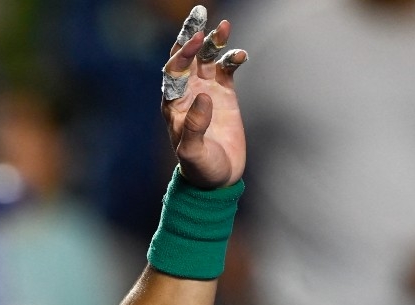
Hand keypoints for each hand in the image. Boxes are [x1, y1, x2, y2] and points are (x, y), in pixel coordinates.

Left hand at [161, 6, 247, 188]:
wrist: (217, 178)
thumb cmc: (200, 168)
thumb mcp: (192, 152)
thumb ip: (195, 126)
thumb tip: (203, 96)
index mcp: (173, 104)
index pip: (173, 72)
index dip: (182, 55)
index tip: (195, 41)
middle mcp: (187, 94)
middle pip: (186, 58)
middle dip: (192, 37)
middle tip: (199, 15)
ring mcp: (206, 91)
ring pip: (207, 59)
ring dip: (214, 42)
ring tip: (224, 26)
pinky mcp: (224, 95)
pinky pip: (227, 69)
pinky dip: (233, 58)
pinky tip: (241, 54)